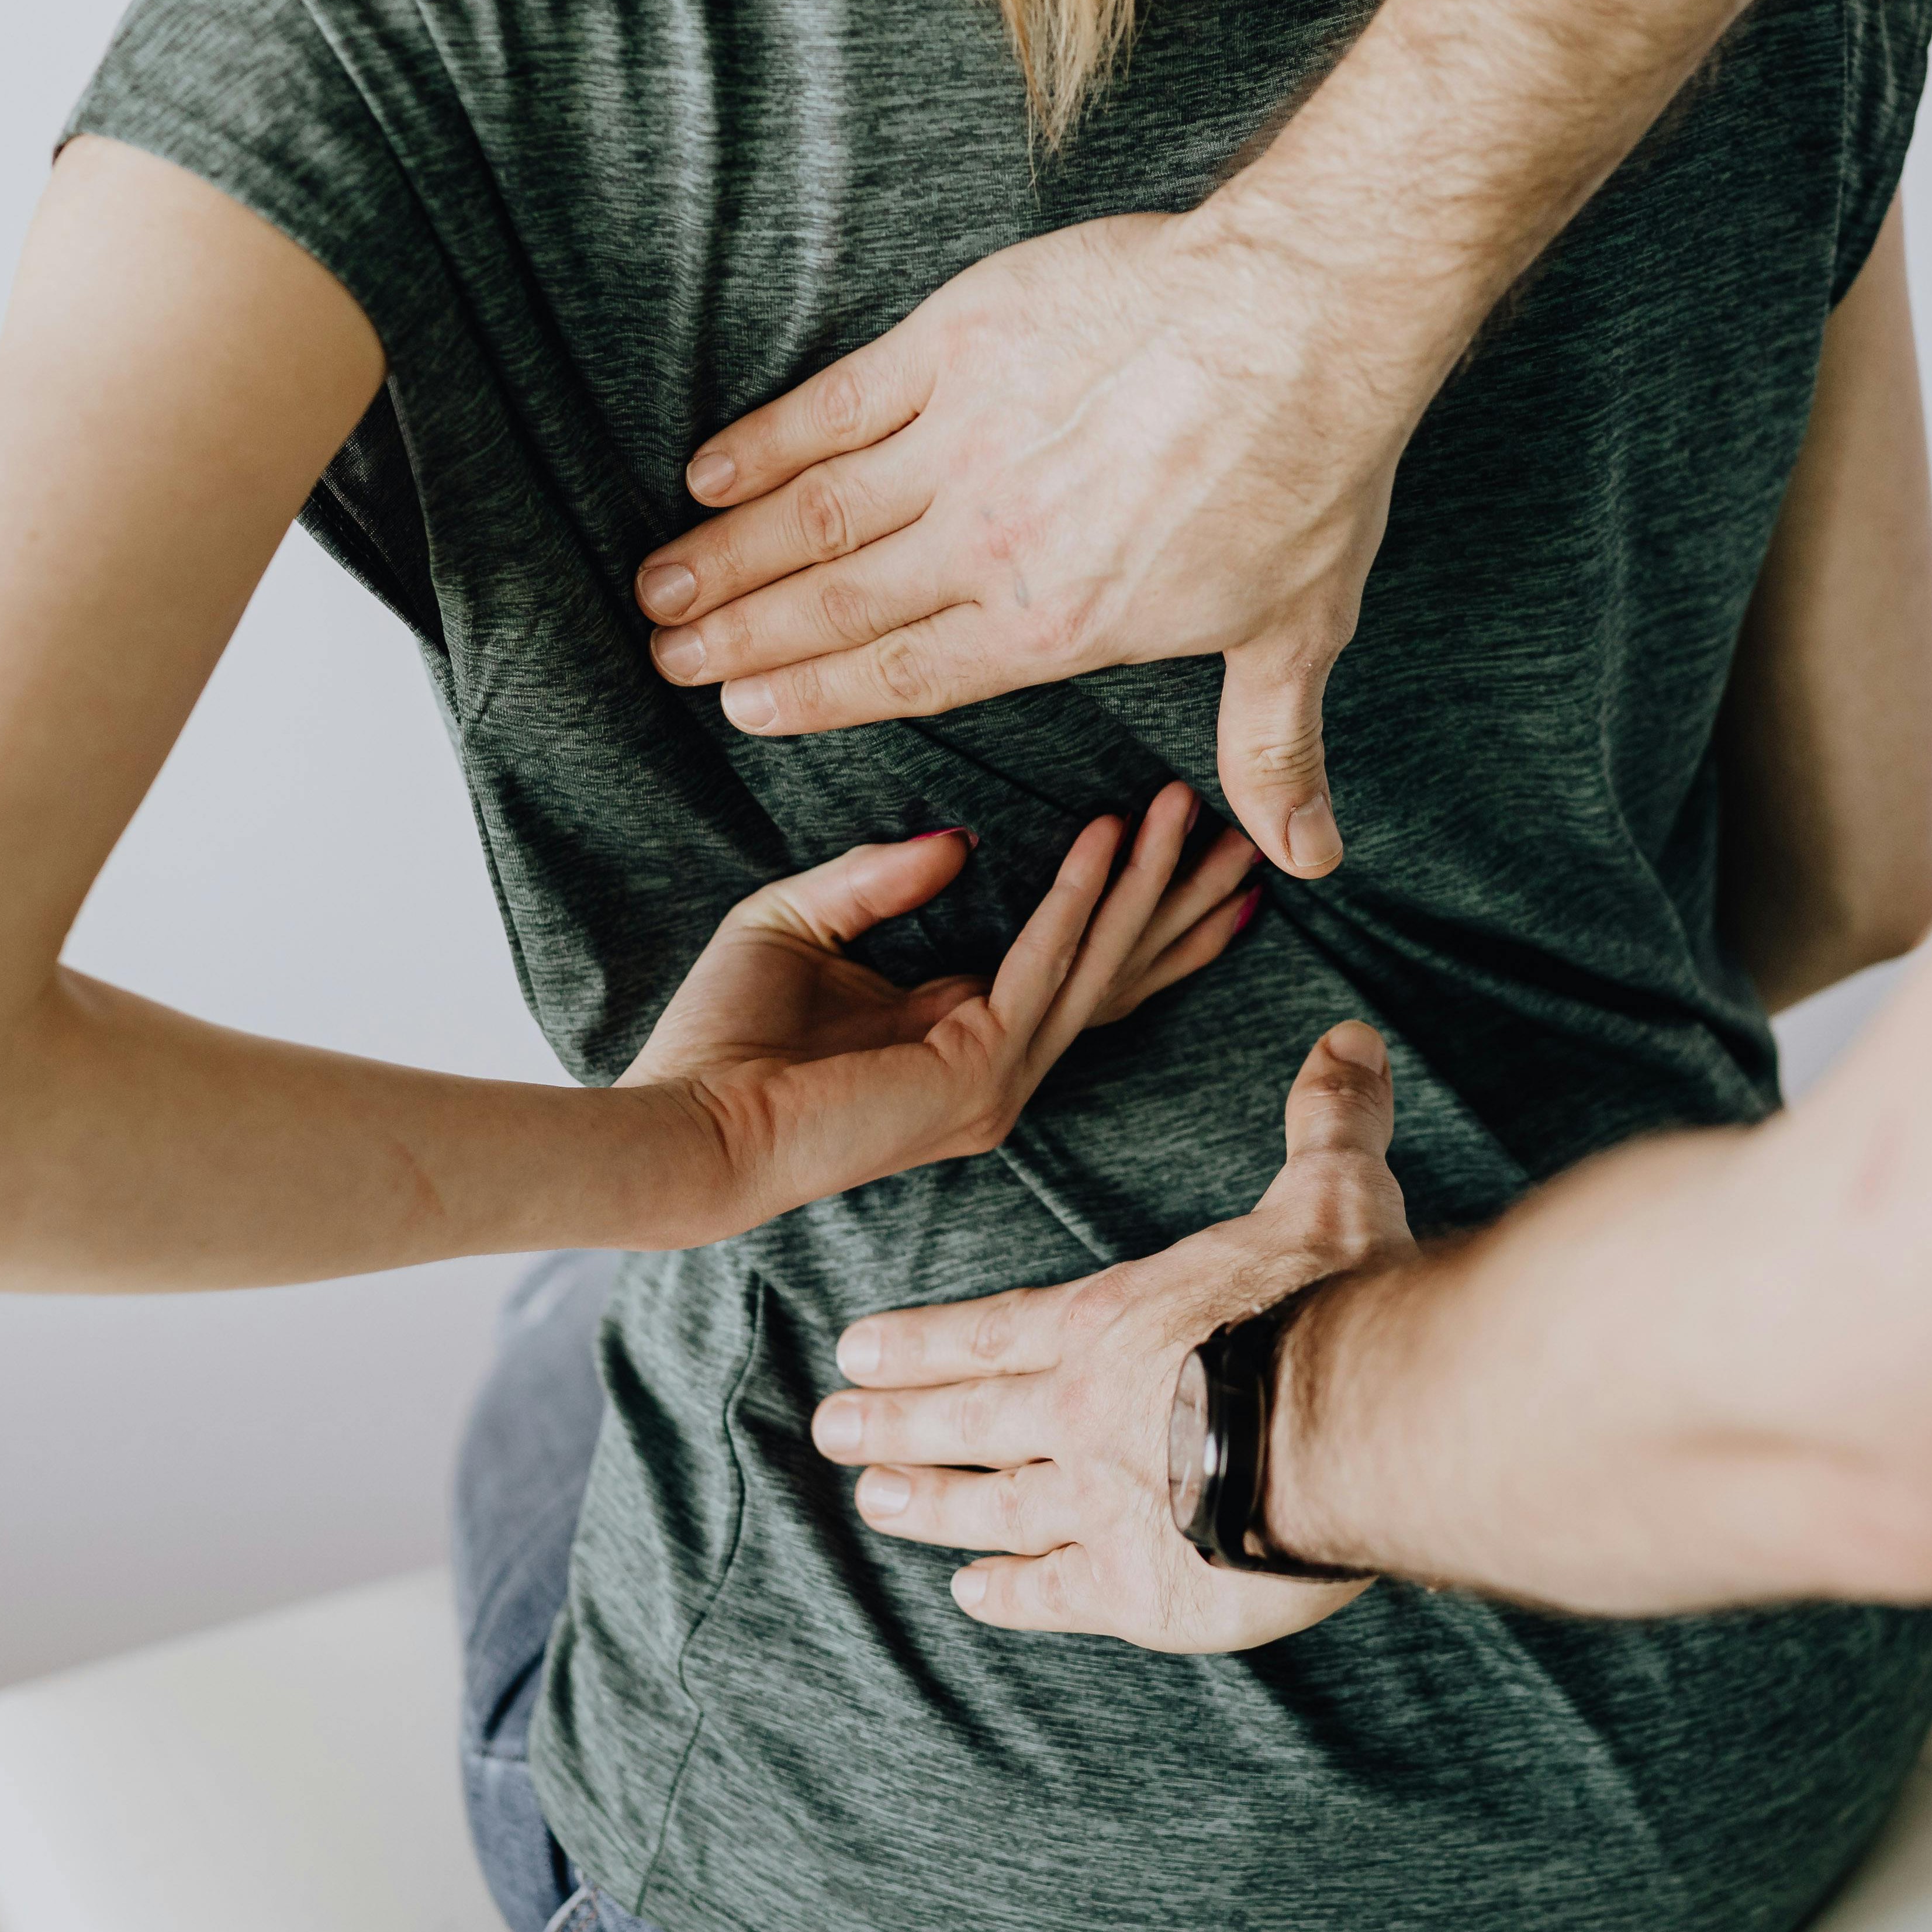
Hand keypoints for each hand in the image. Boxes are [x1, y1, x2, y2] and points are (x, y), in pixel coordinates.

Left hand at [624, 784, 1258, 1236]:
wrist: (685, 1124)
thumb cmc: (720, 1039)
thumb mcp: (800, 922)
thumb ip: (878, 879)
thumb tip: (960, 839)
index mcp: (961, 1036)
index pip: (1077, 968)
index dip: (1137, 908)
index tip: (1186, 843)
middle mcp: (996, 1067)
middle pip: (1117, 971)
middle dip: (1182, 900)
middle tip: (1247, 834)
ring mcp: (996, 1080)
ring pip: (1098, 965)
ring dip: (1148, 882)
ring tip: (1187, 807)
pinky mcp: (976, 1074)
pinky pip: (1043, 967)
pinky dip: (1077, 897)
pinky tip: (1107, 836)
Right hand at [632, 213, 1429, 879]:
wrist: (1303, 322)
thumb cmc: (1307, 476)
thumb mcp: (1296, 632)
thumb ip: (1270, 749)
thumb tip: (1306, 856)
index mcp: (1055, 625)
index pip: (907, 675)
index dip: (814, 696)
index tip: (743, 708)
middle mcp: (989, 545)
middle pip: (836, 604)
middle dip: (740, 637)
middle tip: (667, 659)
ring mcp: (964, 441)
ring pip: (815, 514)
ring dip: (727, 554)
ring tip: (659, 586)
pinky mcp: (957, 343)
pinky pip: (837, 403)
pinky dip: (766, 439)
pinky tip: (708, 471)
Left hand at [812, 1022, 1411, 1652]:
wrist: (1356, 1422)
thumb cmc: (1336, 1303)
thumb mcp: (1332, 1195)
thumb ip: (1328, 1122)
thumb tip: (1348, 1039)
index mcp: (1113, 1323)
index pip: (995, 1332)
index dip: (924, 1342)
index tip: (855, 1348)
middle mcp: (1082, 1412)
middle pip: (967, 1417)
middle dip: (893, 1421)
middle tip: (829, 1429)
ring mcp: (1097, 1504)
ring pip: (989, 1505)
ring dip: (927, 1504)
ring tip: (874, 1504)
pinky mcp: (1136, 1587)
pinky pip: (1053, 1592)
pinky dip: (1008, 1593)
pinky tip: (973, 1594)